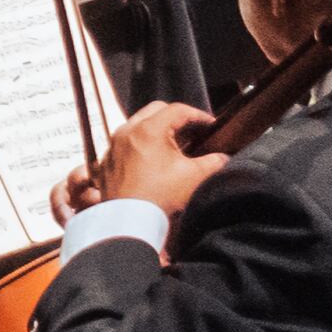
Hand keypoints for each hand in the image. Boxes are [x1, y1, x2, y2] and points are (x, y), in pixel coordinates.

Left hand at [57, 98, 220, 221]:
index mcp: (148, 129)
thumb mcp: (194, 176)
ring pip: (138, 125)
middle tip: (194, 131)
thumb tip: (224, 158)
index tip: (211, 125)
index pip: (177, 110)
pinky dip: (142, 144)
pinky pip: (125, 143)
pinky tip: (154, 160)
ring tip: (176, 145)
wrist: (128, 221)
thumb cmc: (160, 196)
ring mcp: (113, 145)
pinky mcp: (107, 161)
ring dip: (157, 130)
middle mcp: (126, 131)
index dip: (198, 116)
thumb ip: (214, 162)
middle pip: (155, 111)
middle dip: (177, 118)